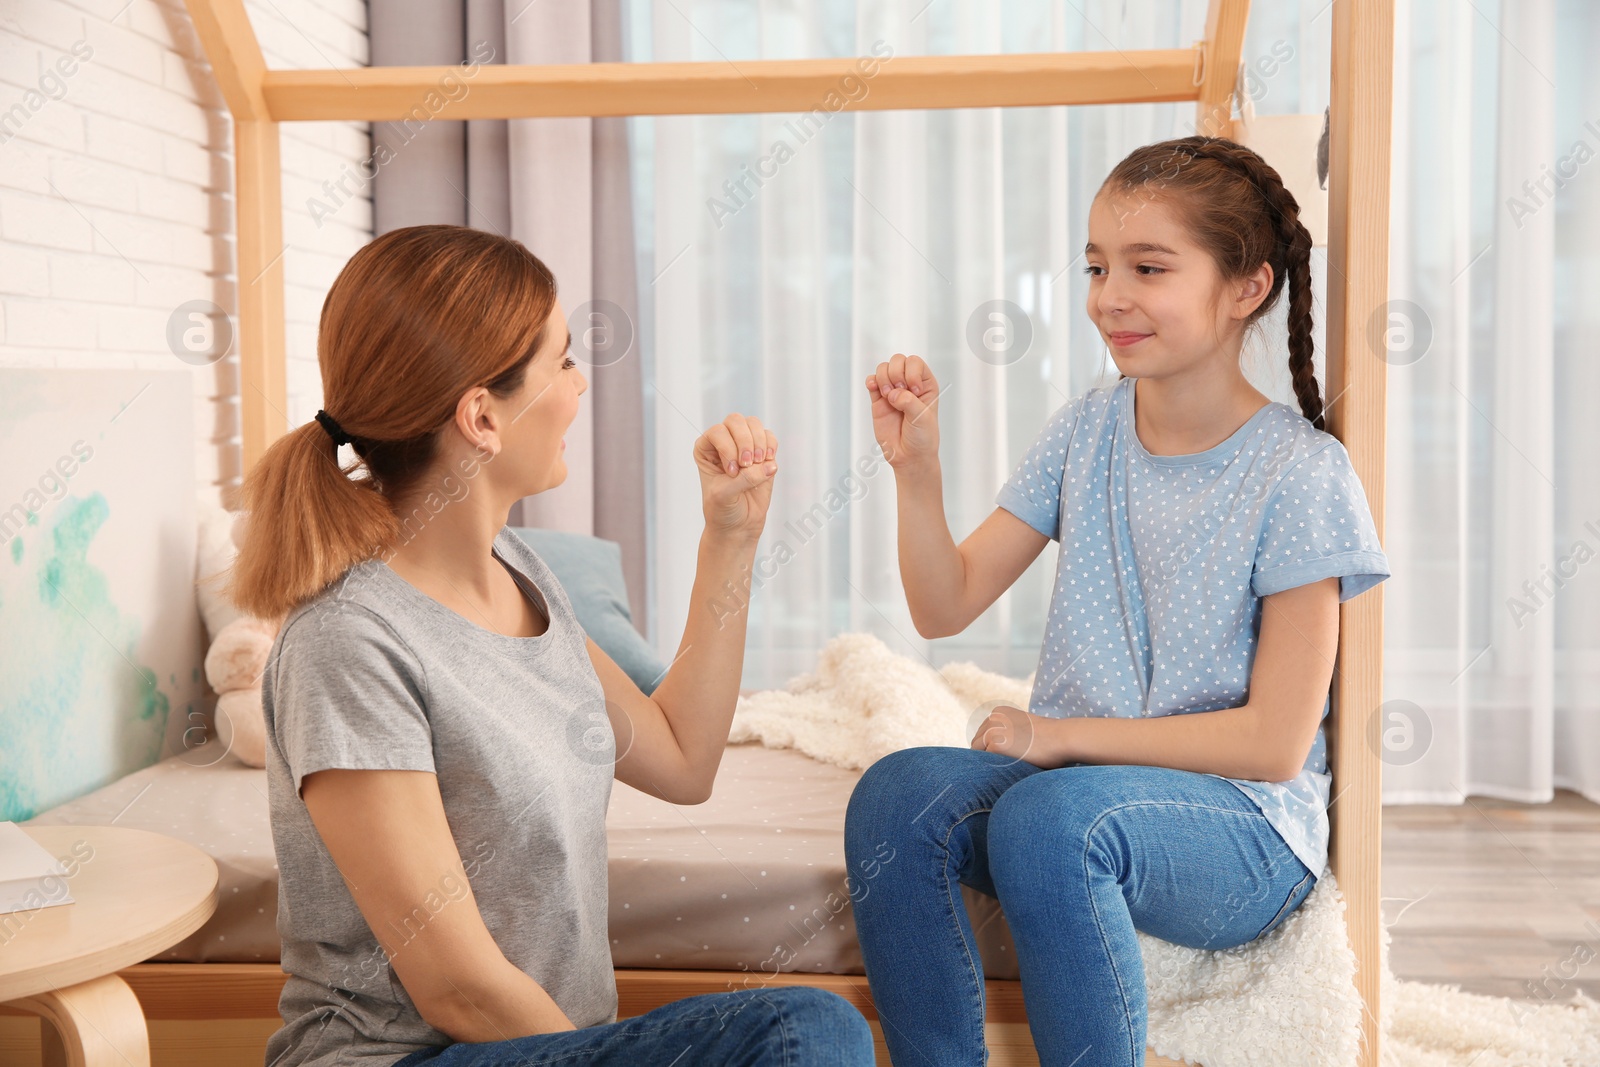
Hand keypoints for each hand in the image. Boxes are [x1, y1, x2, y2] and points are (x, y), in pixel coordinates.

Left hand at [693, 413, 777, 541]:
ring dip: (759, 443)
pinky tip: (768, 464)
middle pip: (736, 421)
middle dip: (745, 441)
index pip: (716, 431)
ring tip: (758, 464)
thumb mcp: (724, 495)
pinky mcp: (762, 453)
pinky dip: (771, 447)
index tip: (731, 472)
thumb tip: (770, 465)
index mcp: (705, 449)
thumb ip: (744, 479)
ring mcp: (744, 445)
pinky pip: (770, 437)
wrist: (738, 525)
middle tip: (748, 465)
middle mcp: (723, 442)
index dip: (727, 448)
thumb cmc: (722, 510)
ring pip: (754, 425)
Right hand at [865, 354, 940, 470]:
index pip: (915, 363)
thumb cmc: (922, 437)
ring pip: (883, 369)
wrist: (909, 456)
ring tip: (888, 395)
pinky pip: (871, 381)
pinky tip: (874, 389)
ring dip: (883, 378)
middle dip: (896, 374)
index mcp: (925, 384)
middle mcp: (908, 384)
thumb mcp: (922, 418)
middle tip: (899, 393)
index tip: (914, 392)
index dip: (912, 373)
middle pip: (898, 361)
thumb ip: (908, 402)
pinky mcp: (878, 400)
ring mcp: (892, 391)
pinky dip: (871, 381)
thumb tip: (892, 394)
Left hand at [970, 705, 1064, 767]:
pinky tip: (1010, 767)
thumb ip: (1007, 731)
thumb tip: (990, 748)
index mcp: (998, 712)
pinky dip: (996, 767)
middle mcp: (991, 719)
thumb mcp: (1023, 725)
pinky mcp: (994, 746)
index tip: (1004, 755)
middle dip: (987, 754)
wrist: (1060, 738)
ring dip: (989, 761)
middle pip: (976, 743)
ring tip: (1008, 765)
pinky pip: (986, 762)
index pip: (982, 734)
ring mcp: (991, 731)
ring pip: (978, 753)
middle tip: (1004, 763)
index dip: (990, 746)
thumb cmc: (1049, 737)